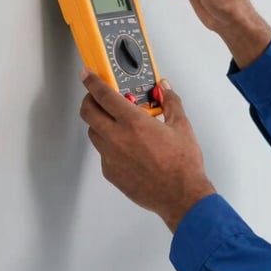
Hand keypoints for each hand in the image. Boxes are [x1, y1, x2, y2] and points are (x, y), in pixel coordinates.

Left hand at [80, 71, 214, 231]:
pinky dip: (109, 144)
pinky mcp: (110, 172)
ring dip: (99, 122)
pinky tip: (125, 145)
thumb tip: (165, 88)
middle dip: (89, 100)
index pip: (104, 95)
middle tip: (98, 97)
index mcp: (133, 122)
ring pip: (93, 132)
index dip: (92, 82)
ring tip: (115, 121)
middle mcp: (117, 137)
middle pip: (88, 112)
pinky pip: (103, 152)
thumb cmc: (182, 163)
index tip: (88, 75)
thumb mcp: (181, 126)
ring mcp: (111, 156)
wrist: (180, 195)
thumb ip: (170, 102)